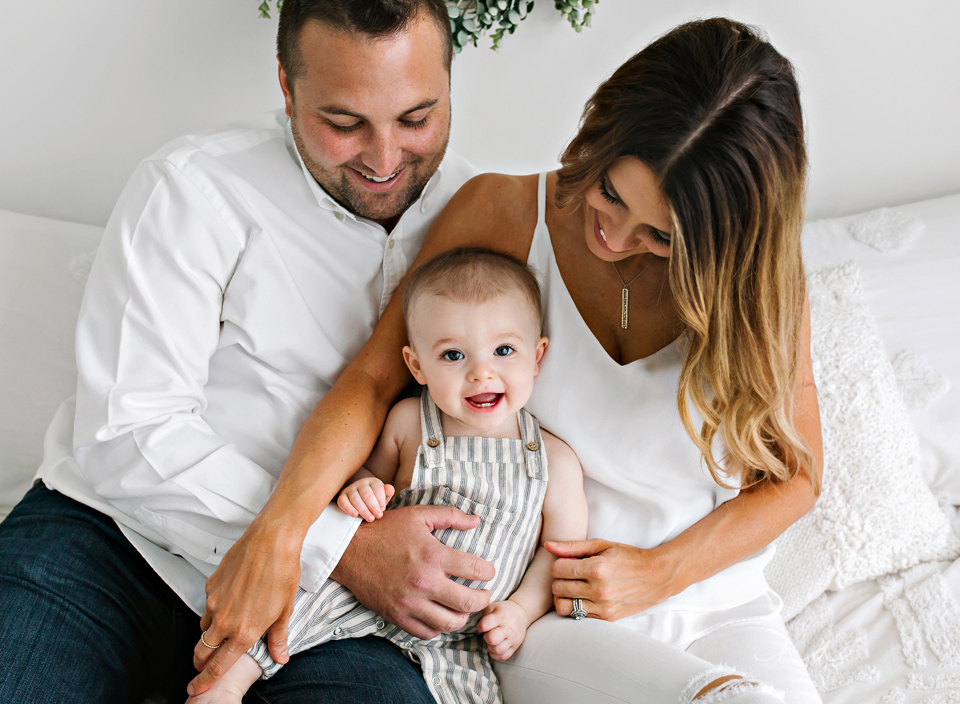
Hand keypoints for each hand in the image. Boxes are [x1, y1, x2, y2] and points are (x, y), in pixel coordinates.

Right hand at [187, 513, 300, 696]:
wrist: (272, 540)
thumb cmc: (282, 573)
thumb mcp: (285, 610)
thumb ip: (278, 638)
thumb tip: (280, 658)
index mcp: (244, 631)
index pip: (218, 667)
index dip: (205, 681)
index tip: (196, 690)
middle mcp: (224, 620)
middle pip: (201, 651)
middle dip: (201, 662)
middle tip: (204, 665)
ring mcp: (214, 602)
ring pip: (204, 627)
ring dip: (209, 634)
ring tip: (223, 630)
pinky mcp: (210, 585)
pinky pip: (208, 604)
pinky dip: (215, 608)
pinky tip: (230, 600)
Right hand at [332, 504, 495, 638]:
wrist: (349, 550)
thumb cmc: (385, 530)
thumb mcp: (418, 516)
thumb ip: (450, 516)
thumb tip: (476, 521)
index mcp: (433, 556)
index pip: (476, 570)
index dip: (489, 572)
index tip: (488, 572)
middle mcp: (424, 582)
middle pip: (469, 603)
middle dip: (483, 599)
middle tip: (483, 593)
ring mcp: (410, 603)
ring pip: (450, 623)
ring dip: (463, 616)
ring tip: (463, 606)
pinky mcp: (397, 616)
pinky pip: (427, 632)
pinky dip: (438, 627)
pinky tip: (440, 614)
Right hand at [337, 477, 395, 521]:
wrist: (361, 502)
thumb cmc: (375, 500)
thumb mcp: (383, 496)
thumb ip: (387, 493)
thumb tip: (390, 489)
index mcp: (372, 482)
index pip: (377, 488)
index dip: (381, 499)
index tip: (383, 509)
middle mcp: (361, 483)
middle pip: (367, 494)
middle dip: (373, 506)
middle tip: (378, 516)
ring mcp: (350, 489)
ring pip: (356, 499)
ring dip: (363, 510)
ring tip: (370, 519)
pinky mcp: (342, 497)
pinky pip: (343, 502)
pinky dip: (348, 509)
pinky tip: (355, 515)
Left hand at [477, 599, 529, 660]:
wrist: (522, 614)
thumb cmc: (504, 610)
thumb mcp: (494, 606)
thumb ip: (484, 614)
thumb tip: (478, 626)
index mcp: (500, 617)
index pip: (485, 625)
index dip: (480, 627)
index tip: (481, 627)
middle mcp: (507, 629)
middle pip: (492, 639)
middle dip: (486, 638)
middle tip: (488, 634)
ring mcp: (512, 639)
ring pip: (497, 650)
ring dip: (491, 647)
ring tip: (491, 641)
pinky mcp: (515, 646)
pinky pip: (504, 656)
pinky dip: (496, 655)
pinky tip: (494, 648)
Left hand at [546, 539, 681, 620]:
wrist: (657, 576)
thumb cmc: (628, 557)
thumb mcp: (602, 545)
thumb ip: (573, 546)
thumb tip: (548, 545)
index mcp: (597, 569)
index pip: (557, 569)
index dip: (558, 564)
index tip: (567, 562)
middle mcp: (599, 590)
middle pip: (557, 588)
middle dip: (559, 579)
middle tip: (569, 574)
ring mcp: (603, 607)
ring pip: (563, 606)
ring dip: (563, 596)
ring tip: (572, 587)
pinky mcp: (607, 618)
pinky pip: (577, 616)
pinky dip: (575, 606)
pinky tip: (583, 596)